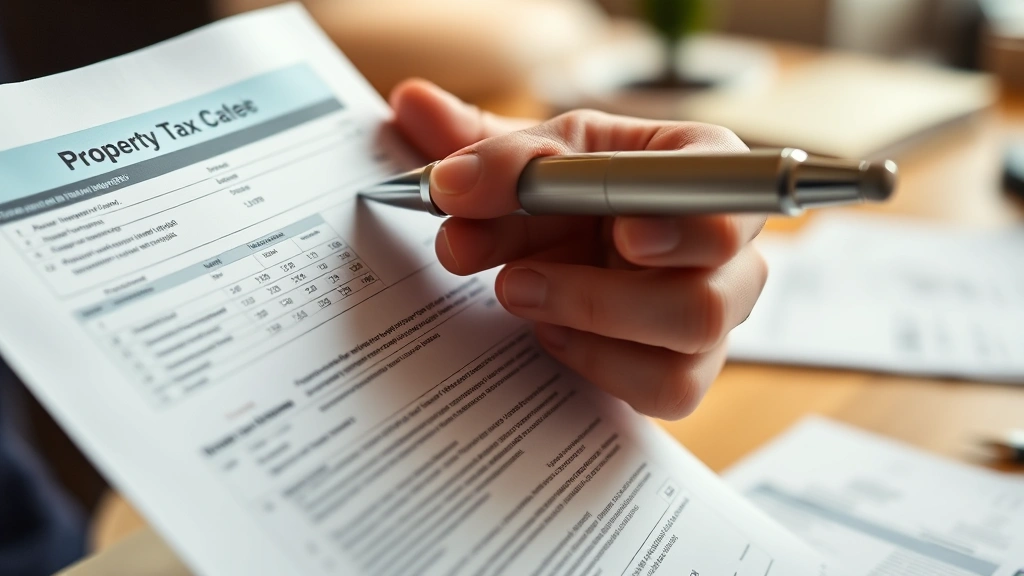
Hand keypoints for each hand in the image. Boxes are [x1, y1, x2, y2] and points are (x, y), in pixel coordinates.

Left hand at [390, 80, 767, 419]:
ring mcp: (714, 310)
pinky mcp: (687, 364)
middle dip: (600, 295)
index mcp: (703, 170)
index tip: (625, 235)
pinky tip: (552, 332)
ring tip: (515, 292)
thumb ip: (485, 151)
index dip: (688, 226)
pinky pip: (665, 387)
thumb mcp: (529, 157)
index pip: (731, 199)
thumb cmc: (568, 183)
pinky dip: (597, 362)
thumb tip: (422, 126)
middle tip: (514, 280)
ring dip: (587, 323)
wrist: (564, 235)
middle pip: (709, 295)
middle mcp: (726, 246)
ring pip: (685, 345)